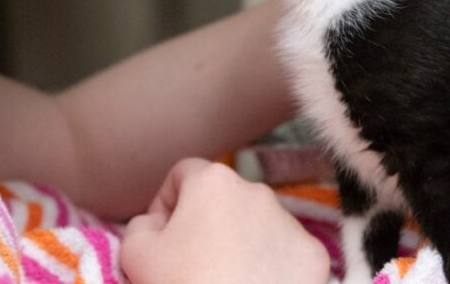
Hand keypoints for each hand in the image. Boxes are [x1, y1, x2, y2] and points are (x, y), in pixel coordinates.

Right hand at [121, 158, 329, 283]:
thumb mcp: (136, 254)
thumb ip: (139, 225)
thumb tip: (156, 224)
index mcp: (213, 180)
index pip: (182, 175)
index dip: (166, 205)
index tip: (162, 240)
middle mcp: (256, 190)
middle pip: (222, 200)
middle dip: (205, 226)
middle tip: (192, 268)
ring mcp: (290, 222)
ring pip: (256, 225)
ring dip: (239, 244)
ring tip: (225, 283)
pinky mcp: (313, 255)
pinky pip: (285, 254)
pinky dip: (271, 269)